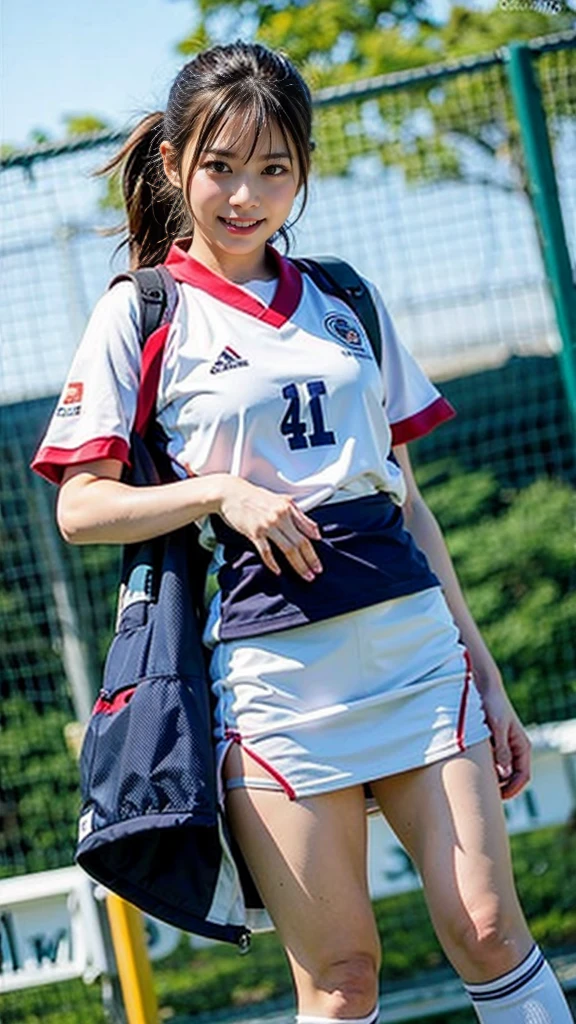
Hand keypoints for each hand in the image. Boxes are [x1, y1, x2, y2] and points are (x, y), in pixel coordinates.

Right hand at [218, 477, 322, 581]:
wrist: (230, 493)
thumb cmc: (255, 497)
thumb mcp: (281, 501)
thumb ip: (299, 515)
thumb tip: (315, 532)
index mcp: (288, 508)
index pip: (308, 532)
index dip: (315, 550)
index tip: (318, 563)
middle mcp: (280, 516)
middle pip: (300, 543)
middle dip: (310, 560)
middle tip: (316, 573)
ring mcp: (267, 525)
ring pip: (288, 549)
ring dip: (298, 565)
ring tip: (305, 575)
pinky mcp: (254, 532)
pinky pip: (266, 551)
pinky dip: (272, 563)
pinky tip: (278, 571)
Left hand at [477, 671, 530, 799]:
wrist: (481, 686)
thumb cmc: (491, 703)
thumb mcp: (497, 726)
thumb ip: (501, 750)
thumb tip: (504, 775)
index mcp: (522, 746)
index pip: (523, 776)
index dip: (512, 789)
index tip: (497, 798)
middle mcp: (513, 749)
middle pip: (510, 778)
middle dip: (498, 788)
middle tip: (481, 794)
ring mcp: (502, 747)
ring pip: (498, 771)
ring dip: (488, 777)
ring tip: (472, 779)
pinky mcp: (489, 744)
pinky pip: (487, 762)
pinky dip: (480, 767)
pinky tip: (467, 767)